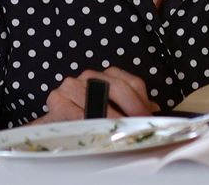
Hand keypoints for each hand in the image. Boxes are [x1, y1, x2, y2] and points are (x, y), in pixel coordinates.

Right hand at [34, 68, 158, 123]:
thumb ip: (132, 108)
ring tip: (120, 133)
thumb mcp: (112, 110)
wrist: (54, 123)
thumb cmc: (86, 116)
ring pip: (98, 100)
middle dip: (131, 110)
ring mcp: (73, 85)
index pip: (133, 83)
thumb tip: (155, 112)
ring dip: (111, 119)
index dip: (143, 102)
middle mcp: (91, 75)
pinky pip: (76, 113)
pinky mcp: (57, 99)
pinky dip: (87, 123)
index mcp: (108, 75)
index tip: (149, 119)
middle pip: (119, 88)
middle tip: (138, 127)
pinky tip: (95, 132)